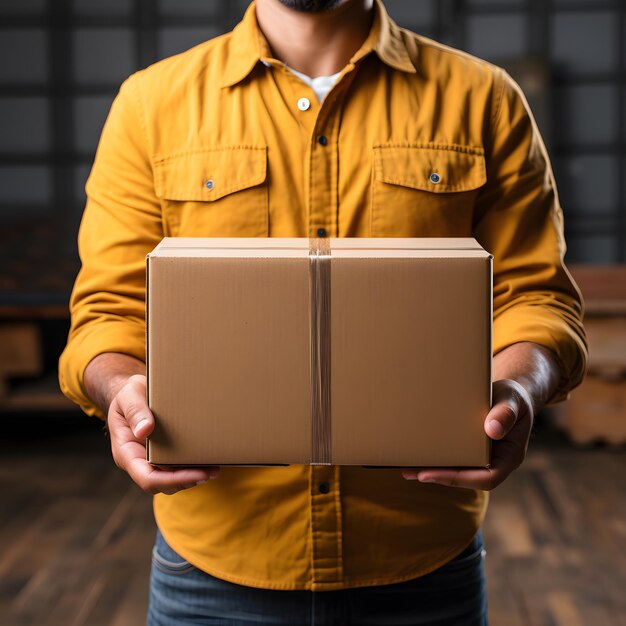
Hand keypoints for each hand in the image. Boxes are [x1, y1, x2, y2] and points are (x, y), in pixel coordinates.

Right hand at [107, 374, 218, 494]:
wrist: (134, 391)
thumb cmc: (130, 394)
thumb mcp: (128, 396)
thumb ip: (135, 411)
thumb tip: (145, 430)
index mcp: (126, 453)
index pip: (147, 478)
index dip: (172, 481)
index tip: (197, 474)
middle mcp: (139, 461)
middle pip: (162, 484)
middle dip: (187, 480)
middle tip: (212, 472)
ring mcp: (151, 459)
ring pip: (172, 479)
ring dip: (193, 477)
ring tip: (215, 469)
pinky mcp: (164, 453)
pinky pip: (177, 466)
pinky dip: (193, 466)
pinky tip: (209, 459)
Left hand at [402, 378, 533, 490]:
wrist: (511, 394)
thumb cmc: (514, 397)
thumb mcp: (513, 399)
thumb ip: (506, 413)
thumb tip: (492, 430)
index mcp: (510, 456)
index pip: (487, 478)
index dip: (458, 478)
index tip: (433, 474)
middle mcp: (495, 461)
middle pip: (467, 478)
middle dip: (439, 477)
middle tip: (412, 471)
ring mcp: (482, 457)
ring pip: (459, 470)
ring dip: (434, 470)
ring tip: (407, 466)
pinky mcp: (470, 449)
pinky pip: (455, 457)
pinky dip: (437, 457)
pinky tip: (417, 453)